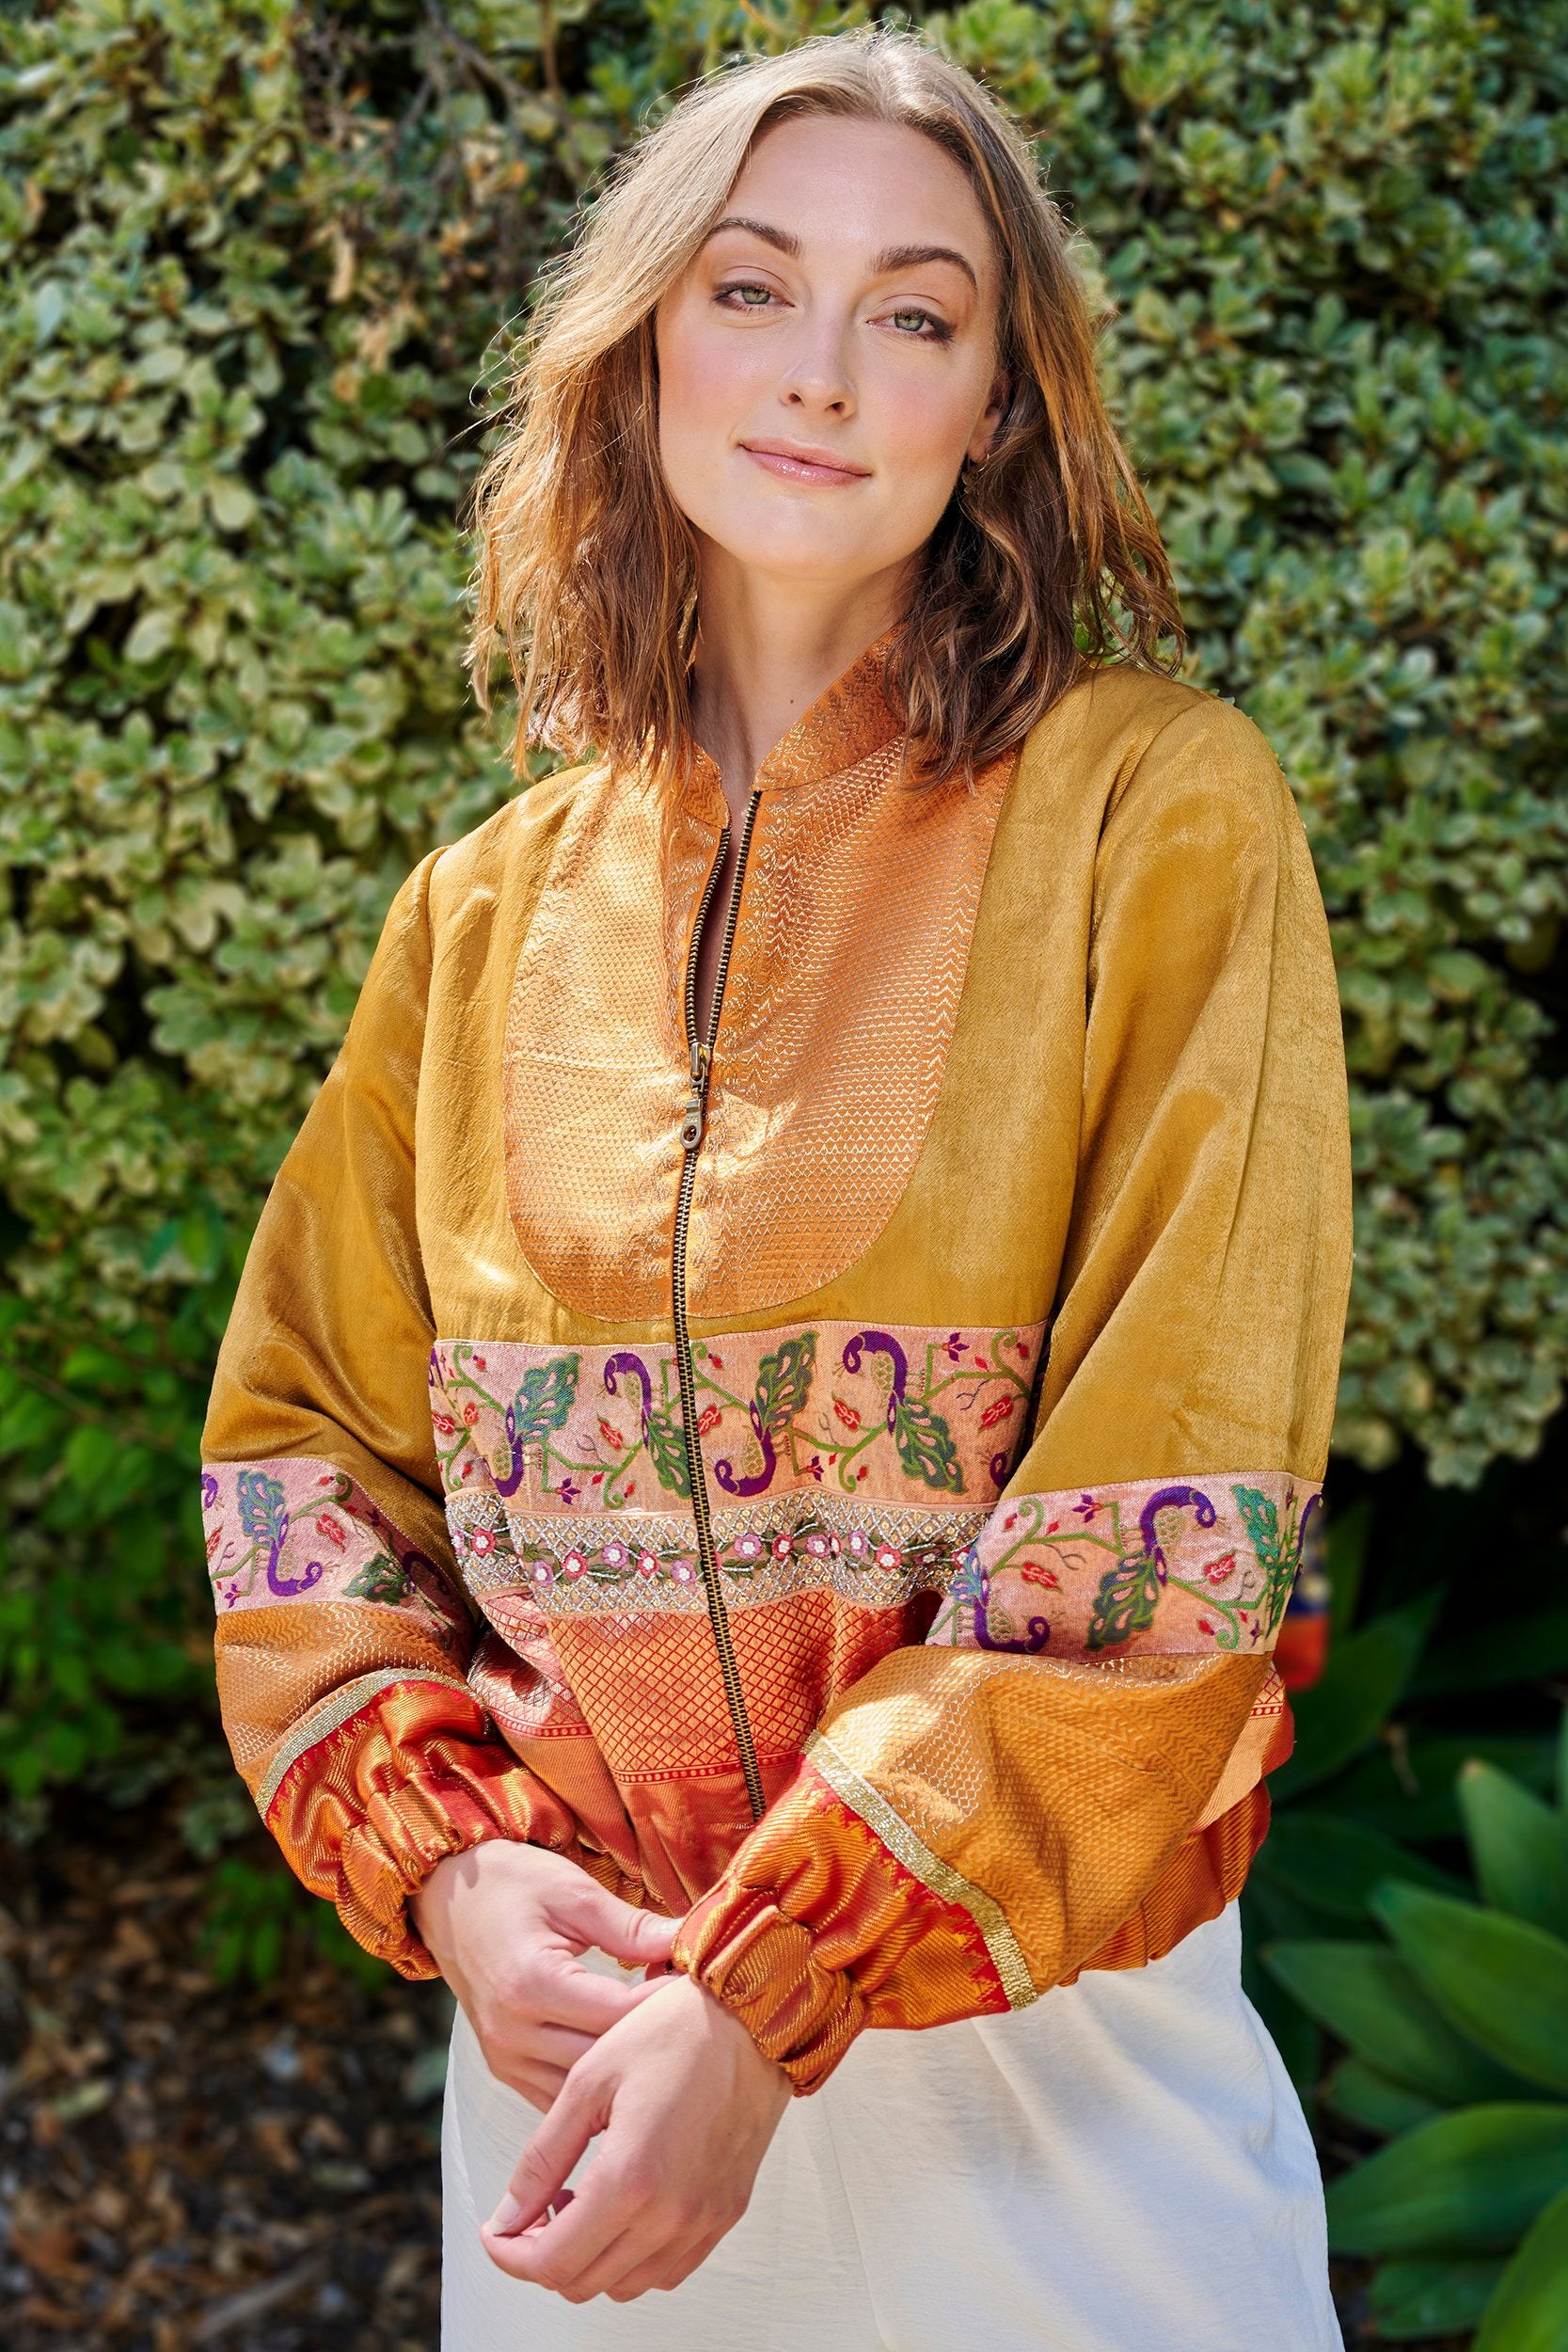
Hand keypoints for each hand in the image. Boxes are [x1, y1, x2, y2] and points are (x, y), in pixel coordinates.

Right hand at [411, 1841, 676, 2110]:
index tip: (696, 1982)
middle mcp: (513, 2033)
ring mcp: (505, 2058)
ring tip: (660, 2032)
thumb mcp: (574, 1892)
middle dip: (652, 2038)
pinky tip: (626, 2054)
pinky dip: (596, 2081)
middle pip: (605, 2060)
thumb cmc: (512, 1885)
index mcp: (530, 1984)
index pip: (618, 2013)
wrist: (448, 1900)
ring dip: (625, 2067)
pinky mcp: (505, 2070)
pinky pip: (561, 2096)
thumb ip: (631, 1928)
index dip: (665, 2001)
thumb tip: (691, 1943)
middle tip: (691, 2012)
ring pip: (584, 2090)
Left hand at [481, 1971, 790, 2301]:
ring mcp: (704, 2221)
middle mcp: (672, 2215)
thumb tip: (507, 2217)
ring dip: (589, 2257)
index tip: (496, 2230)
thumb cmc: (671, 2033)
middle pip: (583, 2282)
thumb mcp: (589, 2082)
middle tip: (534, 2207)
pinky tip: (623, 2206)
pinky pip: (668, 2270)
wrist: (752, 2018)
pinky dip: (633, 2257)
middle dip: (542, 2255)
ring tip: (578, 2198)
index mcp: (631, 2179)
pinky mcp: (727, 2214)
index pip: (551, 2263)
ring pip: (625, 2285)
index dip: (510, 2255)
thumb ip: (543, 2158)